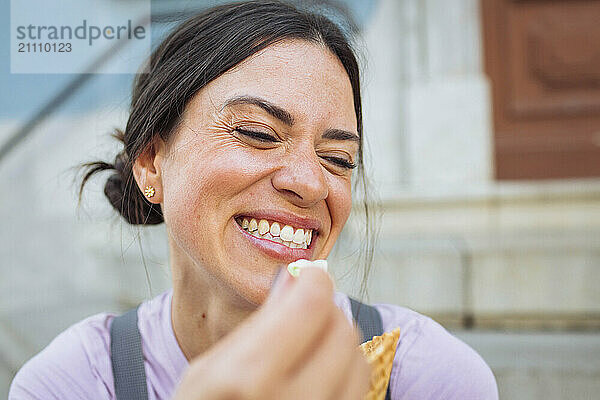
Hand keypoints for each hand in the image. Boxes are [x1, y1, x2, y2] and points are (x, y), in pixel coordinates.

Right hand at [172, 267, 370, 399]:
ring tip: (310, 345)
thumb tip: (296, 282)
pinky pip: (358, 393)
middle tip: (305, 312)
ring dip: (339, 343)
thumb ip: (258, 326)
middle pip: (342, 331)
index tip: (310, 277)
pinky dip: (345, 374)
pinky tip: (318, 374)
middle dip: (326, 311)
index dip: (315, 281)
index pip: (312, 306)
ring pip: (360, 363)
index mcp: (250, 381)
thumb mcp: (209, 370)